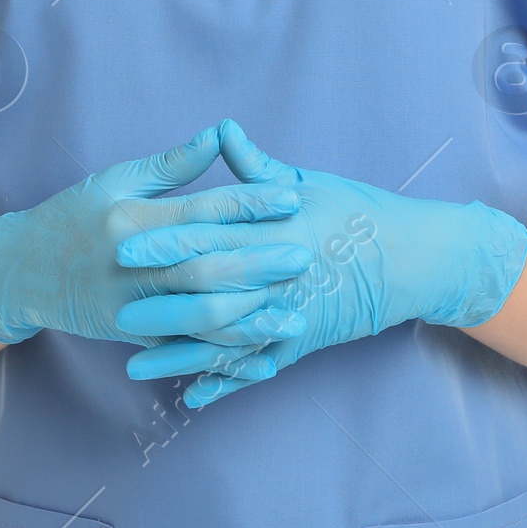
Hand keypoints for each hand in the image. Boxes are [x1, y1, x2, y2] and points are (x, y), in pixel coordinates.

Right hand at [0, 123, 315, 356]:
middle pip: (206, 266)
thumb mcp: (116, 179)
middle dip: (259, 262)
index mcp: (131, 219)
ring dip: (249, 316)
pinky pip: (184, 349)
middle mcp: (132, 265)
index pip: (201, 210)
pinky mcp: (133, 336)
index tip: (290, 197)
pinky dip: (222, 355)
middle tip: (304, 253)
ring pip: (198, 315)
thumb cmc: (74, 215)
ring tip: (292, 311)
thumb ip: (170, 165)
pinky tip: (258, 354)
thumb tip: (217, 135)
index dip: (248, 204)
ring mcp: (131, 305)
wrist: (23, 271)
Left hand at [116, 119, 526, 406]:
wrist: (412, 257)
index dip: (166, 238)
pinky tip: (190, 397)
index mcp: (278, 226)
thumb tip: (220, 130)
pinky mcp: (302, 339)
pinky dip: (224, 383)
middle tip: (114, 307)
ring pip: (227, 338)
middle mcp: (282, 272)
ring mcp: (292, 310)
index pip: (212, 232)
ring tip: (134, 365)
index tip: (123, 243)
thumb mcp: (306, 182)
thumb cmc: (356, 210)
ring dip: (180, 353)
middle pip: (211, 289)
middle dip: (161, 300)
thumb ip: (256, 167)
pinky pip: (257, 366)